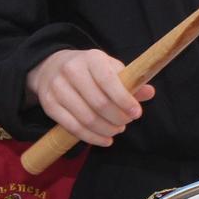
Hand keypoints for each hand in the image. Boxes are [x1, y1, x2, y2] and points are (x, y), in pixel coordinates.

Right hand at [27, 48, 154, 147]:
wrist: (51, 67)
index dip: (124, 100)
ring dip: (106, 130)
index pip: (109, 81)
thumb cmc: (89, 70)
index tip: (136, 113)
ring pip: (86, 118)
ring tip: (116, 130)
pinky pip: (73, 127)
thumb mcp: (109, 68)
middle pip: (99, 103)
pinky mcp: (49, 105)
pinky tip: (104, 140)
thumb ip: (129, 81)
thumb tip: (149, 92)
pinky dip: (92, 138)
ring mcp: (57, 88)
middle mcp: (71, 71)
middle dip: (117, 118)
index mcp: (91, 58)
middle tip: (126, 123)